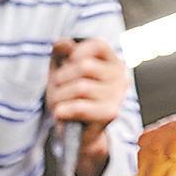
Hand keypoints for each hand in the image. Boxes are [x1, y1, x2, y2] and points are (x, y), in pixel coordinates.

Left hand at [48, 38, 129, 175]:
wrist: (76, 131)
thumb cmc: (69, 96)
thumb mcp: (62, 69)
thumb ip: (62, 53)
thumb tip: (62, 43)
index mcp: (112, 62)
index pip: (97, 45)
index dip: (77, 52)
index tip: (67, 63)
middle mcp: (120, 77)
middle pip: (84, 67)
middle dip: (61, 78)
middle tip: (54, 89)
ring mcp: (118, 96)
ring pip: (81, 87)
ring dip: (60, 96)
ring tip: (56, 104)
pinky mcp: (111, 113)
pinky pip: (81, 107)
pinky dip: (65, 110)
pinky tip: (60, 113)